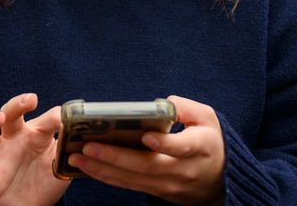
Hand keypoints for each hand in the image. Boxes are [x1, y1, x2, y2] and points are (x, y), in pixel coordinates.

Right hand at [0, 93, 67, 205]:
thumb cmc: (46, 181)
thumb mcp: (62, 165)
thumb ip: (69, 149)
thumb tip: (82, 132)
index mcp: (36, 134)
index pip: (45, 118)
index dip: (57, 116)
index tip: (67, 117)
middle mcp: (15, 139)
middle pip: (10, 113)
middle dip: (18, 104)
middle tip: (31, 100)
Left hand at [69, 96, 223, 204]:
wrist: (219, 178)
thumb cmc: (209, 139)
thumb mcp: (207, 118)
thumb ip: (185, 108)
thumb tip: (160, 105)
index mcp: (200, 147)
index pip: (182, 148)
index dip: (165, 143)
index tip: (145, 136)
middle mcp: (183, 169)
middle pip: (149, 166)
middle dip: (116, 157)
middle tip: (88, 147)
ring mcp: (169, 184)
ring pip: (134, 179)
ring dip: (104, 170)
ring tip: (77, 158)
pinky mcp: (158, 191)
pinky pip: (131, 186)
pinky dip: (109, 178)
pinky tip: (89, 168)